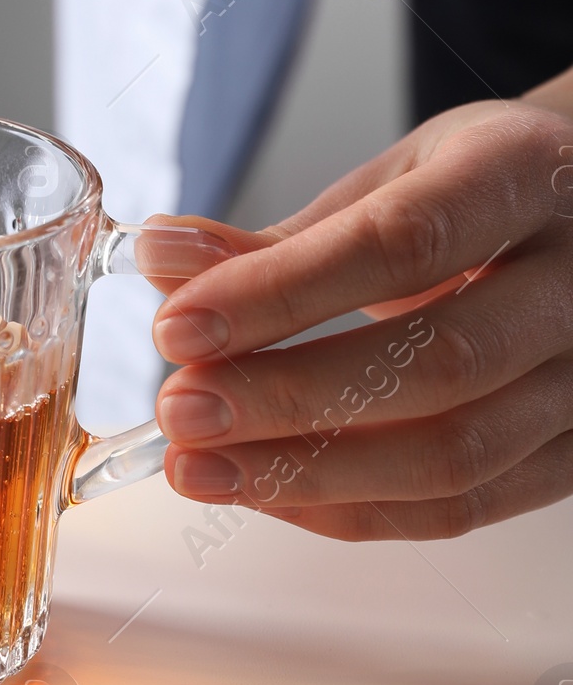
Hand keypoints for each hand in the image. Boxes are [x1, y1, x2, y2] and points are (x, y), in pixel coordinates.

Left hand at [146, 97, 572, 538]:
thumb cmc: (484, 190)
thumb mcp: (396, 178)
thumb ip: (285, 235)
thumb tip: (162, 260)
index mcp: (524, 176)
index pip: (403, 243)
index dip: (284, 292)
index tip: (180, 325)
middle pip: (438, 362)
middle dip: (288, 397)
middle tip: (179, 410)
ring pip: (456, 454)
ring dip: (309, 473)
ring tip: (199, 467)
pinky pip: (467, 507)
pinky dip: (354, 508)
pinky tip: (267, 490)